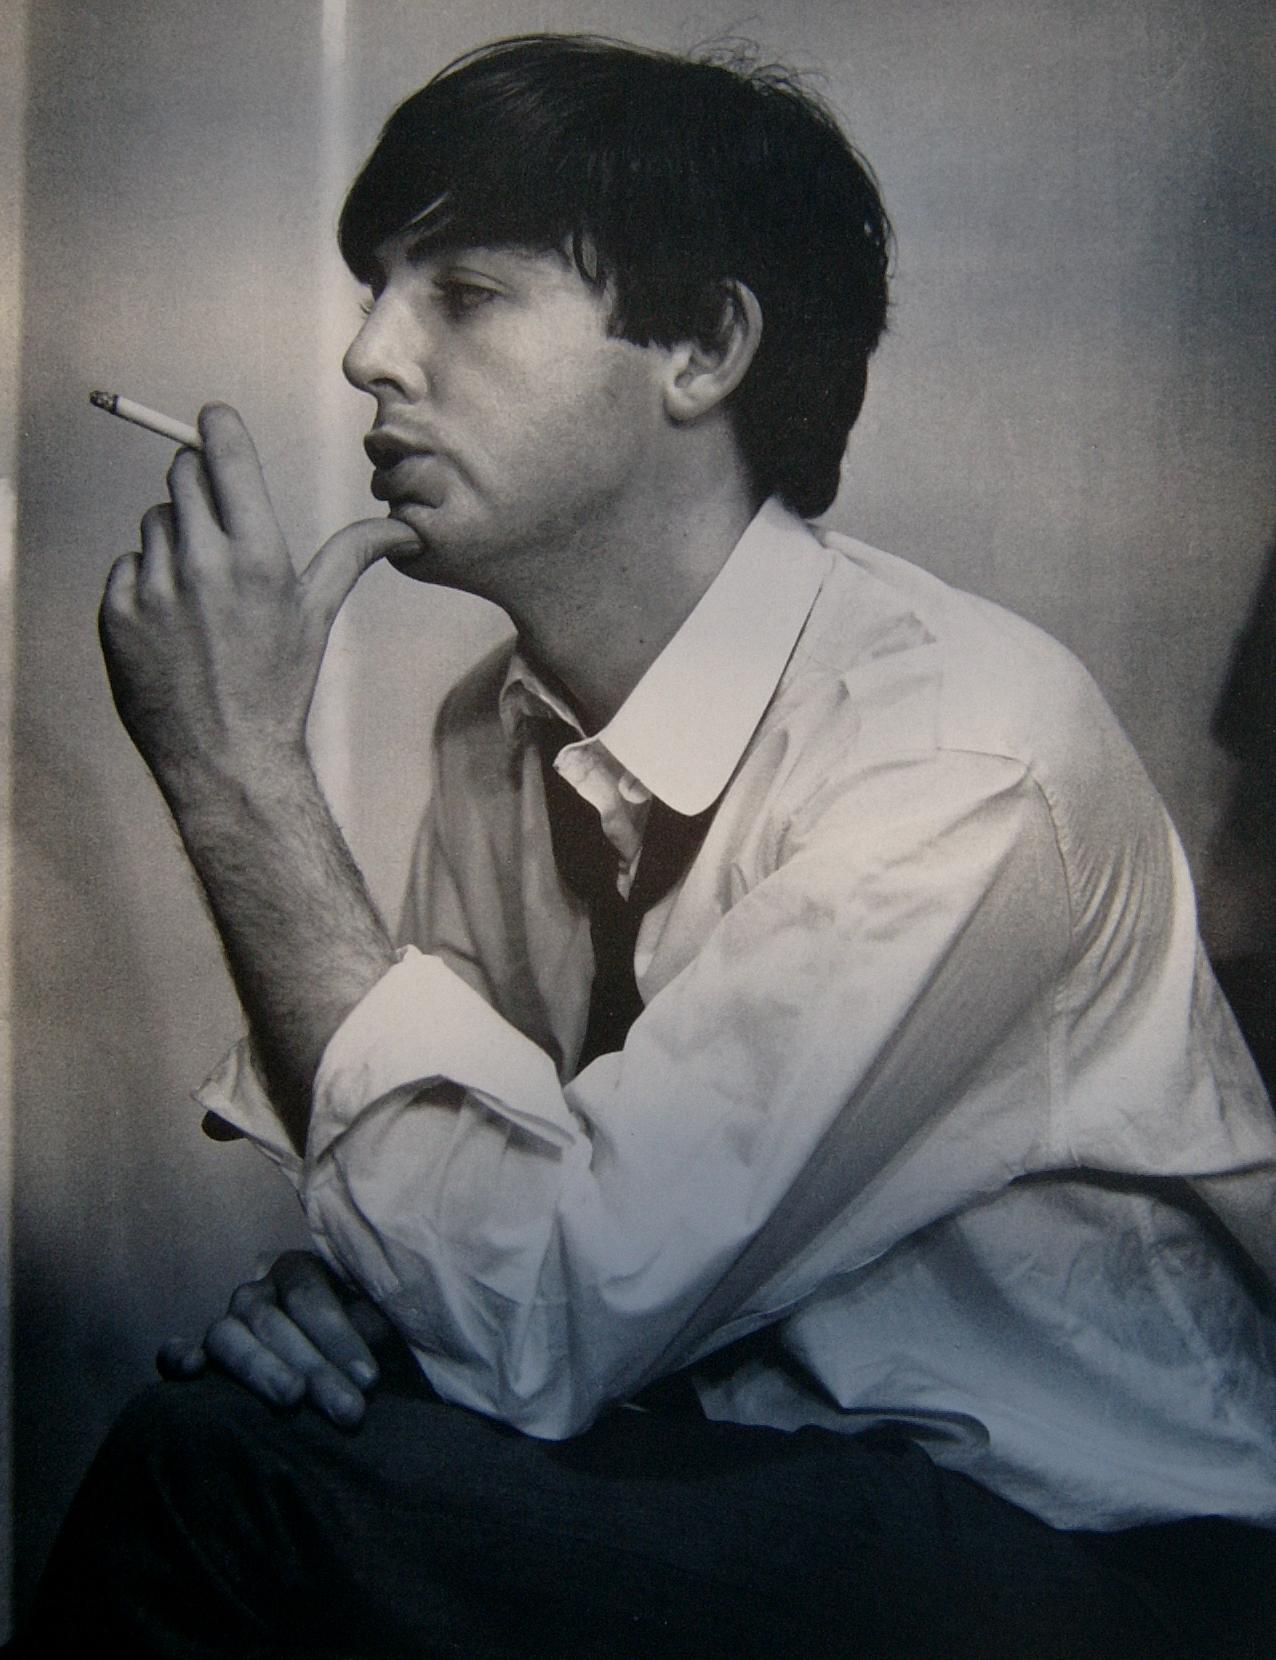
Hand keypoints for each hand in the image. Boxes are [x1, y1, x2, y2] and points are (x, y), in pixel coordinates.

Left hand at [99, 402, 413, 803]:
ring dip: (173, 541)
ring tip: (200, 595)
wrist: (227, 757)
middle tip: (217, 525)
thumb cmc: (279, 684)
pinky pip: (125, 568)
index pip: (221, 449)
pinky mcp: (116, 614)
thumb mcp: (317, 615)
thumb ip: (352, 555)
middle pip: (181, 474)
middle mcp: (201, 563)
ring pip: (153, 522)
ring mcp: (153, 588)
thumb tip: (405, 529)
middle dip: (198, 485)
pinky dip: (144, 585)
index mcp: (256, 554)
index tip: (213, 423)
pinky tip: (173, 623)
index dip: (216, 428)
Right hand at [157, 1250, 392, 1427]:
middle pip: (272, 1319)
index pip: (310, 1293)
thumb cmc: (359, 1349)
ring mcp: (225, 1323)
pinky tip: (194, 1370)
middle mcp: (257, 1292)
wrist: (333, 1376)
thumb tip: (379, 1351)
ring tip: (291, 1400)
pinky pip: (173, 1352)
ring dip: (260, 1367)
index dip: (339, 1334)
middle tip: (348, 1410)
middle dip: (314, 1366)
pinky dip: (178, 1357)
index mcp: (299, 1271)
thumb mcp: (376, 1328)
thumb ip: (376, 1327)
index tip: (369, 1380)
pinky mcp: (197, 1357)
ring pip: (227, 1335)